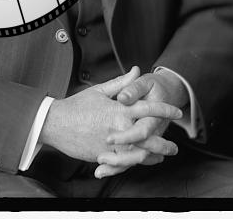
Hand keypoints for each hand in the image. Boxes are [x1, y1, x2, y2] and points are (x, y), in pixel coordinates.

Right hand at [39, 66, 182, 164]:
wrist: (55, 123)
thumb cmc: (77, 105)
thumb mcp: (100, 90)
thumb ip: (121, 83)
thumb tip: (136, 70)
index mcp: (118, 109)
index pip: (148, 109)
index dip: (165, 110)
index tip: (176, 112)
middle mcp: (118, 128)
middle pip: (149, 137)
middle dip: (165, 142)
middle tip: (175, 145)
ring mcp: (111, 144)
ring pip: (140, 154)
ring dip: (154, 155)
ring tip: (163, 155)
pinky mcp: (104, 156)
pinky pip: (125, 163)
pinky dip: (137, 163)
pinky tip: (144, 161)